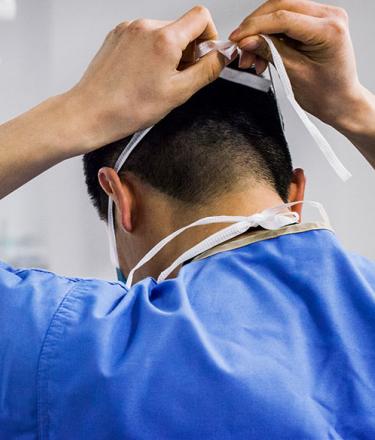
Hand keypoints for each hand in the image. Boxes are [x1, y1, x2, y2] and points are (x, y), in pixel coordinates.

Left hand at [67, 6, 224, 152]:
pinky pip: (144, 37)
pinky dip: (150, 52)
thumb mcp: (178, 93)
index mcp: (165, 39)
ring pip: (163, 33)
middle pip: (182, 26)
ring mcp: (129, 29)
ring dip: (169, 52)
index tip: (204, 56)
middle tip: (179, 77)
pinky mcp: (117, 35)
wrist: (92, 111)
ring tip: (157, 80)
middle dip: (187, 50)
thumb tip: (224, 55)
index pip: (201, 17)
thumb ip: (207, 70)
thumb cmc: (129, 107)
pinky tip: (143, 75)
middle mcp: (146, 26)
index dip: (210, 37)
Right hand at [229, 0, 361, 126]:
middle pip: (281, 6)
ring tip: (251, 56)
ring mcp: (323, 16)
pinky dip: (270, 35)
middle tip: (240, 47)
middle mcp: (329, 16)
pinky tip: (262, 52)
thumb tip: (247, 41)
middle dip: (255, 27)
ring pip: (281, 11)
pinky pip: (286, 20)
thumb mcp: (294, 73)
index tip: (236, 38)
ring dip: (261, 32)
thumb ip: (270, 52)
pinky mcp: (316, 22)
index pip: (283, 18)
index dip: (255, 27)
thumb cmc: (326, 93)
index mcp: (329, 30)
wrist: (340, 101)